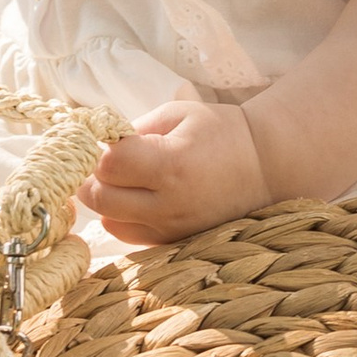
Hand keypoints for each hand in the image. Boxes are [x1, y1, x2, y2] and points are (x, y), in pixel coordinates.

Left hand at [87, 100, 270, 243]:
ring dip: (105, 200)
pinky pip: (129, 237)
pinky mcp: (174, 243)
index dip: (95, 150)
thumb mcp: (178, 113)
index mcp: (170, 164)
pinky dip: (122, 218)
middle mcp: (169, 204)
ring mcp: (171, 229)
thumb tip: (98, 144)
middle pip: (100, 199)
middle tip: (98, 161)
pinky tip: (136, 198)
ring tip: (121, 180)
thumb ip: (135, 128)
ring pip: (109, 223)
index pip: (107, 165)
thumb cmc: (221, 132)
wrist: (265, 167)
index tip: (99, 140)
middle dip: (91, 178)